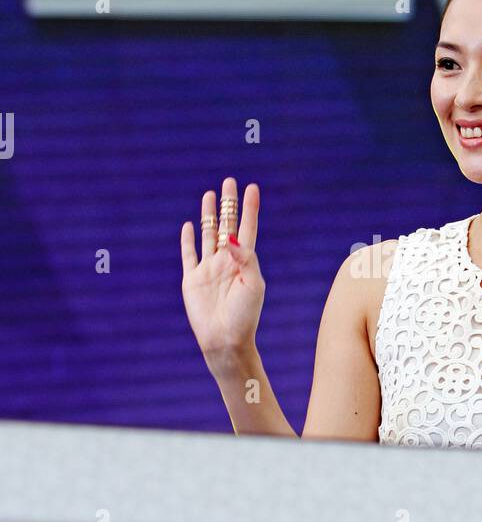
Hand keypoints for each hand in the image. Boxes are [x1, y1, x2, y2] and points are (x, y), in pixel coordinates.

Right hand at [180, 178, 264, 371]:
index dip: (250, 208)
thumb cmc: (245, 316)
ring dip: (209, 215)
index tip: (252, 187)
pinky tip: (188, 225)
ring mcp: (208, 269)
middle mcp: (226, 261)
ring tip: (209, 195)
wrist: (225, 340)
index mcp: (245, 261)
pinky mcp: (192, 279)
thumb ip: (245, 259)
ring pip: (208, 234)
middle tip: (229, 182)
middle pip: (227, 225)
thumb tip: (231, 238)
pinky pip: (189, 254)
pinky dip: (188, 239)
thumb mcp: (253, 285)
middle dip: (228, 203)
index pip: (247, 228)